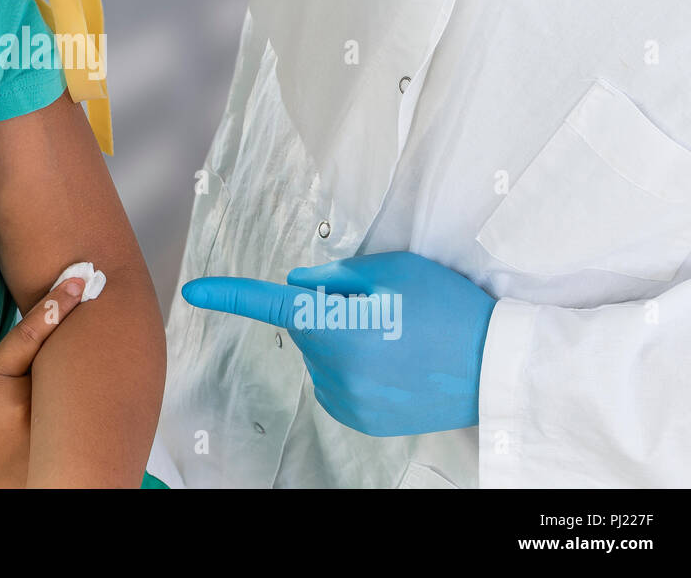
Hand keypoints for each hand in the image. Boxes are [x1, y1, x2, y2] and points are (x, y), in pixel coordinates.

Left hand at [181, 251, 496, 436]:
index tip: (193, 291)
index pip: (271, 304)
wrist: (496, 367)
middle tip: (386, 308)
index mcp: (336, 326)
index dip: (229, 295)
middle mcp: (332, 369)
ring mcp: (345, 400)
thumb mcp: (395, 270)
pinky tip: (393, 364)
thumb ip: (337, 276)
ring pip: (321, 355)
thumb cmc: (449, 308)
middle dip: (330, 311)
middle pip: (305, 325)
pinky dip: (354, 370)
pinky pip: (337, 383)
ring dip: (343, 342)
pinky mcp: (360, 420)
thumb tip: (297, 285)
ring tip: (399, 338)